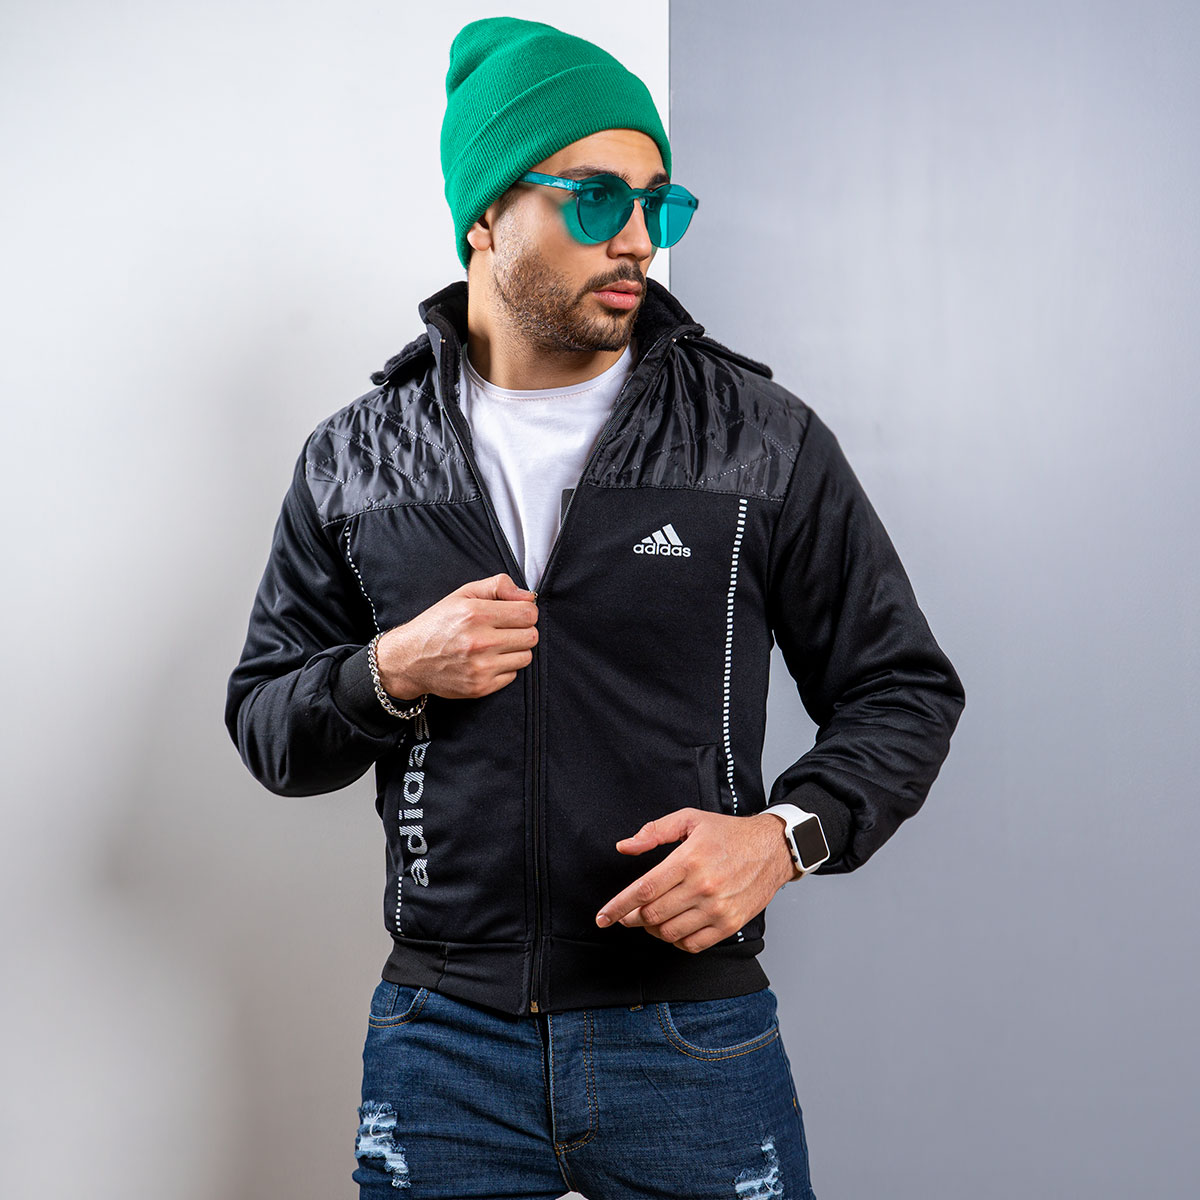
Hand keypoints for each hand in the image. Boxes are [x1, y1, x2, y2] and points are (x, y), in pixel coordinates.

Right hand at [374, 573, 538, 700]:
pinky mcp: (480, 687)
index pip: (528, 613)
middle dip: (523, 631)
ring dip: (516, 650)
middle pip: (531, 636)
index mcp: (476, 614)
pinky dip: (504, 668)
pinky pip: (513, 675)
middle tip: (506, 630)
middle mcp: (479, 642)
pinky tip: (487, 661)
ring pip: (526, 657)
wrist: (409, 660)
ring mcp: (480, 667)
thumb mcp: (463, 595)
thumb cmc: (437, 624)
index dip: (526, 611)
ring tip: (496, 646)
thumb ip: (497, 586)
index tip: (516, 614)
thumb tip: (528, 596)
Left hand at [594, 809, 797, 952]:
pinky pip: (692, 944)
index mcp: (688, 860)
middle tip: (627, 914)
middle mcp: (702, 887)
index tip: (602, 917)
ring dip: (653, 929)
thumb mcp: (689, 820)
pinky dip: (676, 940)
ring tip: (652, 918)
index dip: (618, 907)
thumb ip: (654, 831)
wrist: (772, 849)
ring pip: (669, 932)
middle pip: (652, 915)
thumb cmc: (729, 833)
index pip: (643, 891)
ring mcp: (717, 909)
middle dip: (632, 918)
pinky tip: (674, 927)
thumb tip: (625, 847)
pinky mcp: (730, 924)